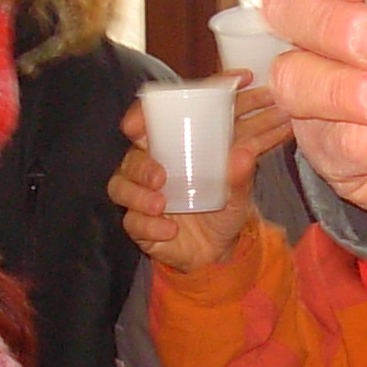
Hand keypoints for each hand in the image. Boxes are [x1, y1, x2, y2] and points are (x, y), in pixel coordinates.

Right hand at [109, 80, 290, 272]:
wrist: (220, 250)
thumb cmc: (224, 207)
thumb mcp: (240, 191)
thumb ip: (242, 175)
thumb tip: (246, 154)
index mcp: (172, 148)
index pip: (150, 122)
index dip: (141, 115)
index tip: (137, 121)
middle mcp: (151, 167)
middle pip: (131, 155)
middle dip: (141, 164)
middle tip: (161, 175)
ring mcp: (141, 196)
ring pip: (121, 187)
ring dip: (138, 195)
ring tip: (161, 204)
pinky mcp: (140, 224)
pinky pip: (133, 222)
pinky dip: (150, 225)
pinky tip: (170, 229)